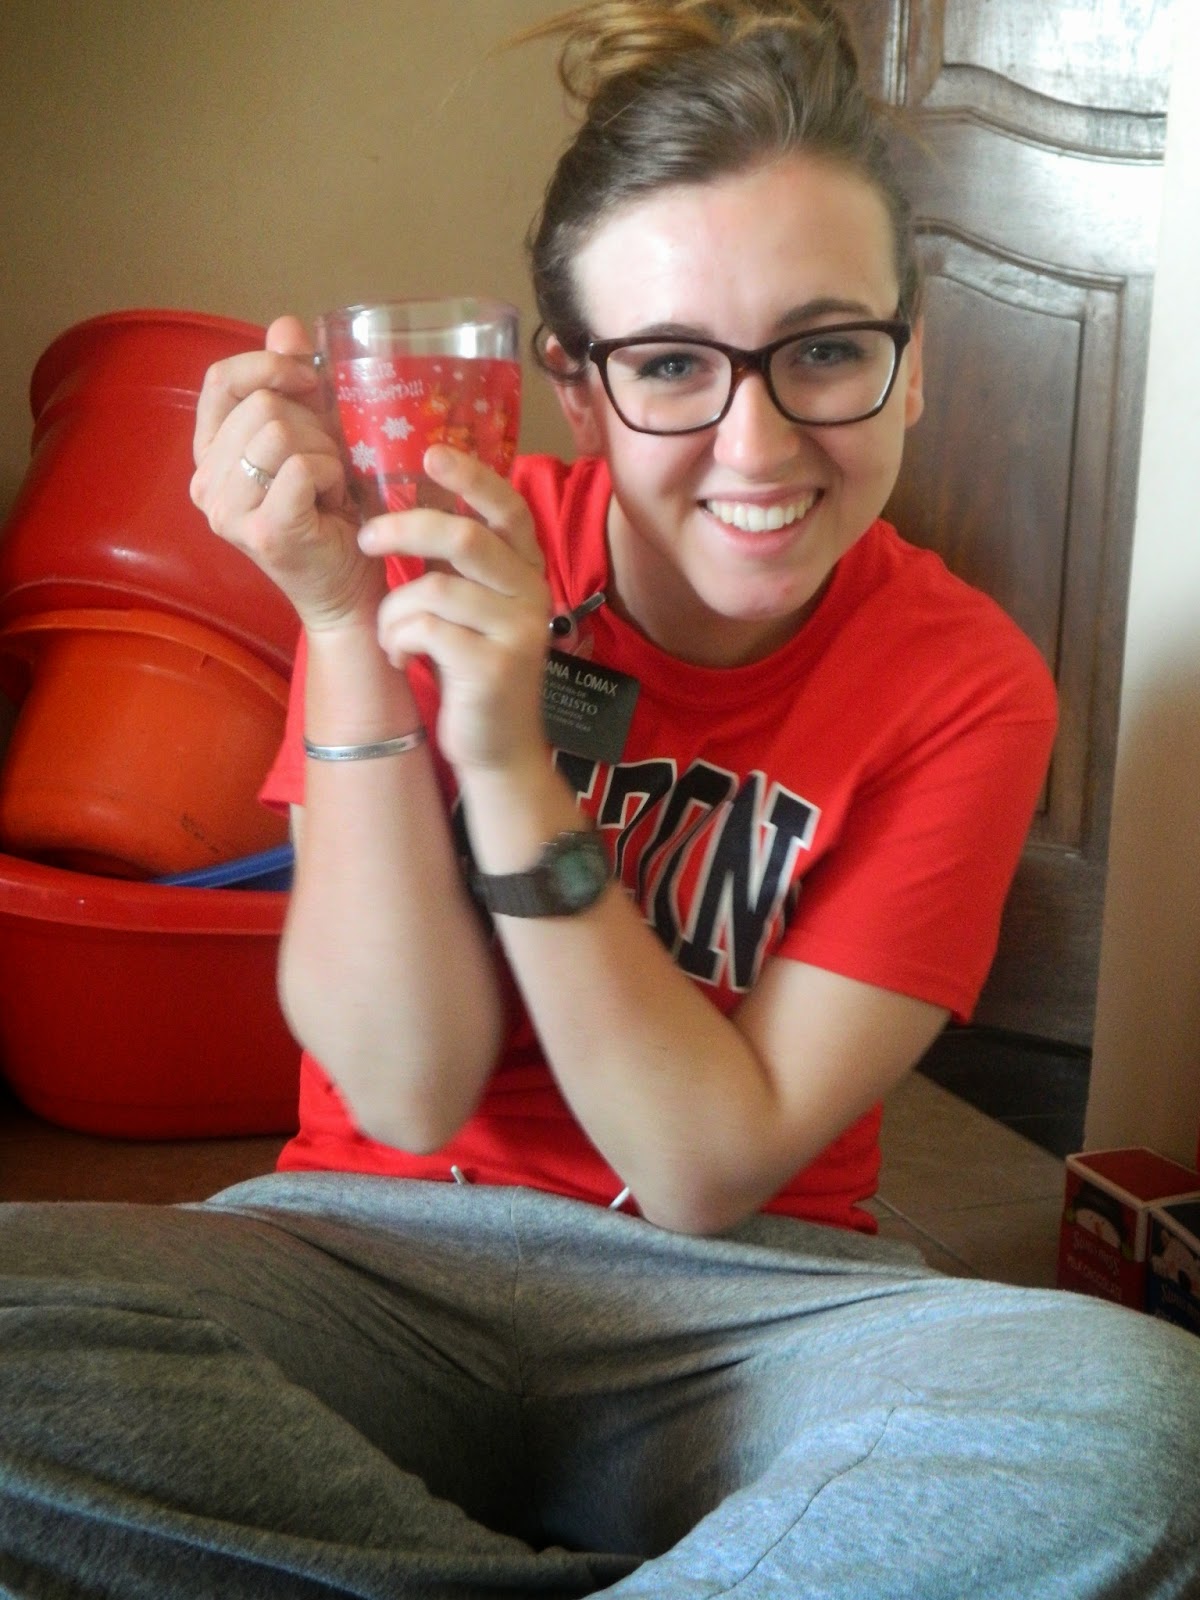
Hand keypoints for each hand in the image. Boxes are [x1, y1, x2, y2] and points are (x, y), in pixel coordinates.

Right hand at [190, 315, 385, 632]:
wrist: (348, 590)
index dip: (268, 366)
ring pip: (281, 432)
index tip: (311, 381)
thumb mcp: (312, 439)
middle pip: (261, 406)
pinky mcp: (264, 531)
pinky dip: (332, 476)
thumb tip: (285, 326)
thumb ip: (294, 385)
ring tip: (332, 488)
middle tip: (330, 466)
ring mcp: (228, 511)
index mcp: (210, 456)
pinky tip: (337, 504)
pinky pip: (302, 467)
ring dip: (326, 454)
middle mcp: (206, 484)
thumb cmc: (332, 516)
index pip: (220, 380)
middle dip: (313, 426)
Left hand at [362, 446, 551, 773]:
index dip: (471, 478)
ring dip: (392, 610)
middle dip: (403, 530)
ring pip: (433, 588)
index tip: (430, 454)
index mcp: (526, 570)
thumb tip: (408, 499)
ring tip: (390, 635)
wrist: (497, 748)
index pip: (508, 509)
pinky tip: (401, 659)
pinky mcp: (494, 668)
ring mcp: (518, 631)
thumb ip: (455, 562)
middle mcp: (531, 593)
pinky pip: (426, 630)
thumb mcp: (469, 606)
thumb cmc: (472, 668)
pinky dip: (397, 641)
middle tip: (365, 539)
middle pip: (464, 537)